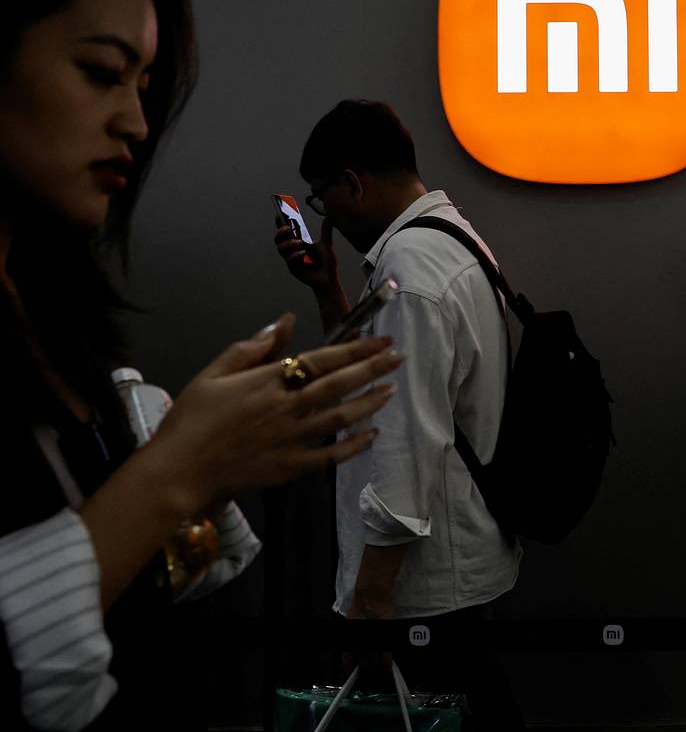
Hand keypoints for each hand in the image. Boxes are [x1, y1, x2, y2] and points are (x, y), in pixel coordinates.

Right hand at [144, 313, 402, 515]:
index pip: (322, 360)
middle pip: (339, 385)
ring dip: (369, 402)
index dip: (355, 348)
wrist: (176, 473)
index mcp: (267, 381)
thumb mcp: (212, 375)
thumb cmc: (190, 421)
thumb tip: (283, 322)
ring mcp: (291, 439)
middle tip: (399, 358)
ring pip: (341, 418)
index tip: (381, 339)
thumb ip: (250, 348)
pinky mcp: (290, 468)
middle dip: (373, 369)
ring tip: (391, 390)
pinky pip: (330, 456)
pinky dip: (353, 446)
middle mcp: (286, 408)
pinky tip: (371, 435)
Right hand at [275, 216, 341, 295]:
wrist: (329, 278)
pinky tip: (304, 254)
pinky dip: (296, 256)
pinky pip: (290, 261)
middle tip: (290, 229)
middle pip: (278, 239)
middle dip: (281, 232)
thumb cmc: (326, 263)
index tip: (280, 213)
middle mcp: (292, 250)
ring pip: (280, 249)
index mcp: (298, 243)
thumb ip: (325, 232)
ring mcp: (292, 260)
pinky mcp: (294, 269)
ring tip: (301, 243)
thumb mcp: (327, 244)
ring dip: (289, 244)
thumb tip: (329, 218)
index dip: (280, 222)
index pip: (286, 231)